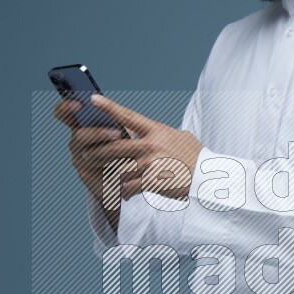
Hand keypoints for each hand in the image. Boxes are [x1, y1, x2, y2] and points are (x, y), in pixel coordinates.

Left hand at [53, 95, 202, 229]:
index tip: (93, 99)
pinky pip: (129, 187)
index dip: (109, 108)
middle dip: (97, 152)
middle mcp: (151, 145)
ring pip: (119, 170)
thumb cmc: (195, 158)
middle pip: (114, 147)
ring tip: (109, 181)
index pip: (128, 117)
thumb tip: (147, 131)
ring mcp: (151, 164)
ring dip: (113, 177)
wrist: (207, 178)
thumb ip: (161, 134)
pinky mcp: (152, 182)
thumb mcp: (180, 138)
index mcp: (156, 131)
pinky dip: (125, 192)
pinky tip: (125, 194)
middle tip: (86, 155)